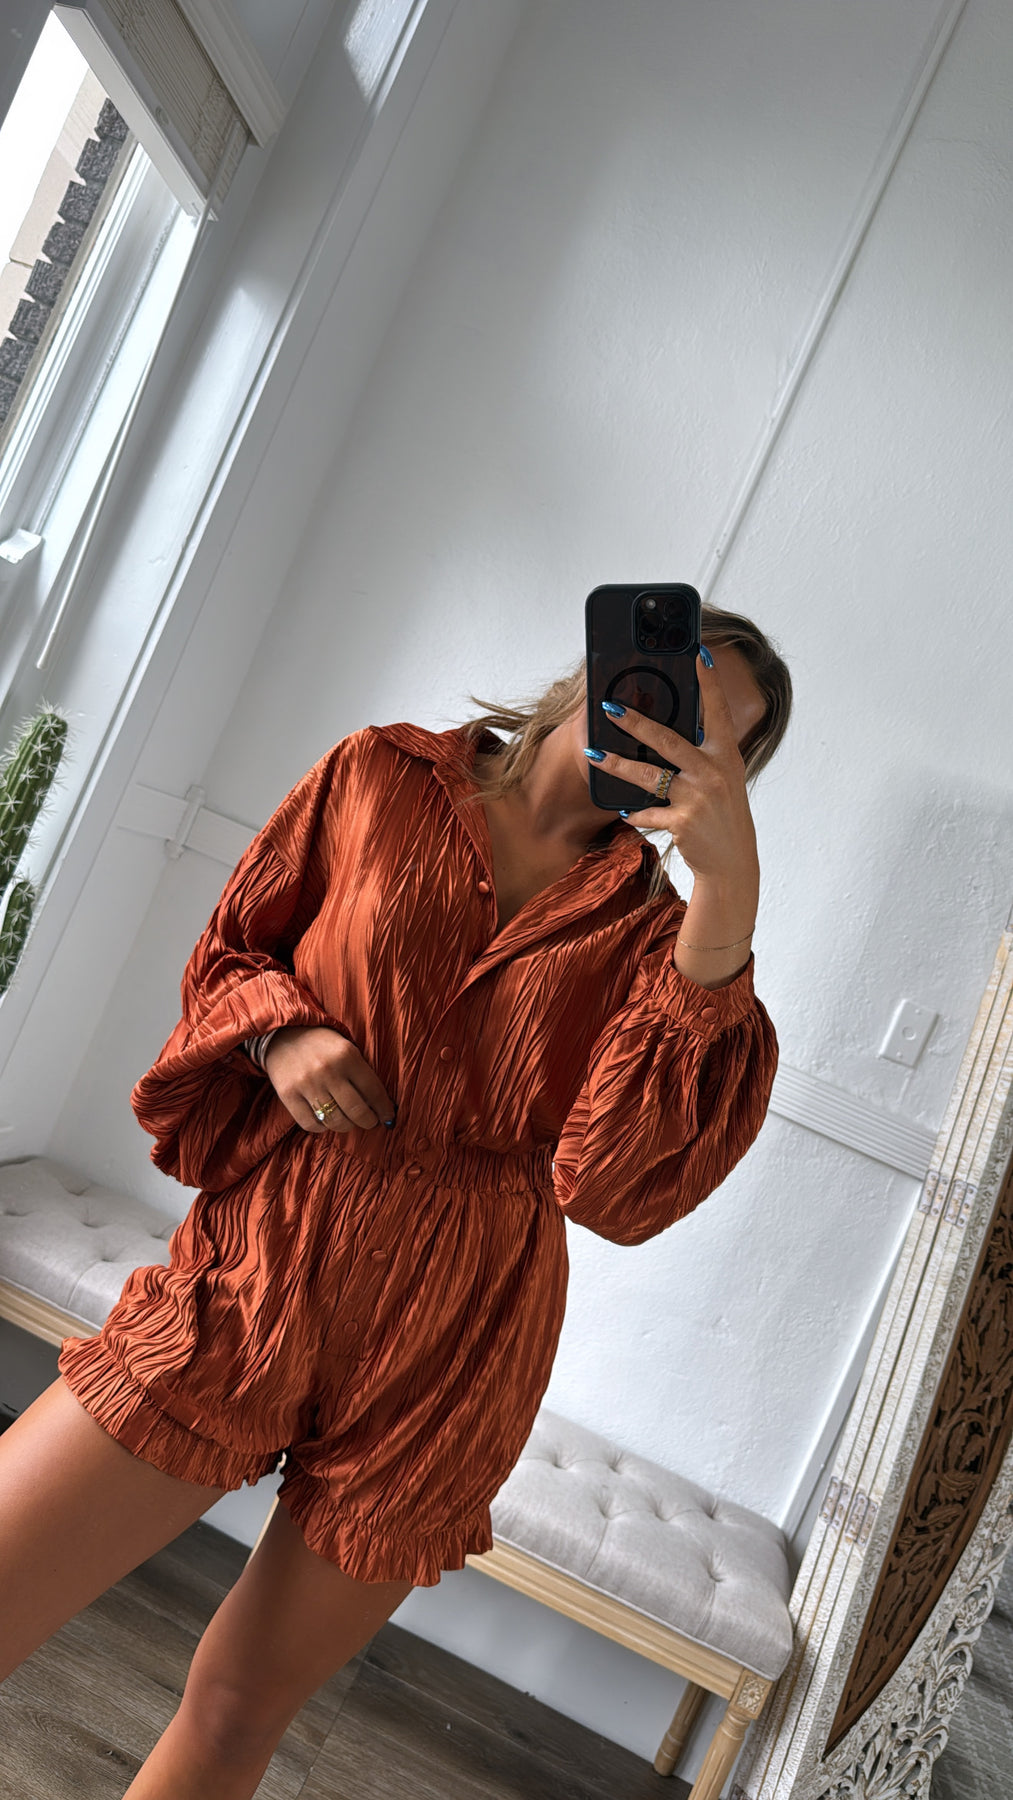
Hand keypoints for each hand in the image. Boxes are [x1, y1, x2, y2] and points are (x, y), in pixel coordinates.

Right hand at [263, 1026, 395, 1133]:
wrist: (283, 1033)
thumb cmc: (322, 1044)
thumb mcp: (347, 1048)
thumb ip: (362, 1073)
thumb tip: (381, 1107)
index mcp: (347, 1055)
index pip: (374, 1090)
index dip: (384, 1109)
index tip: (388, 1118)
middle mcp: (328, 1070)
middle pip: (357, 1110)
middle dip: (368, 1121)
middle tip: (370, 1121)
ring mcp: (307, 1083)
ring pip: (336, 1121)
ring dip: (347, 1125)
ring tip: (348, 1120)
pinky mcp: (288, 1094)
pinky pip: (311, 1124)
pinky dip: (323, 1127)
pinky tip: (326, 1120)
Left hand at [598, 652, 758, 892]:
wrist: (732, 861)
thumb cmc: (723, 814)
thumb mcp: (721, 778)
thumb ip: (700, 755)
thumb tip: (663, 733)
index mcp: (725, 755)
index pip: (718, 711)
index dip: (710, 682)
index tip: (700, 652)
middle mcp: (713, 772)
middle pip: (667, 740)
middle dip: (635, 722)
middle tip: (609, 707)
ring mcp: (697, 797)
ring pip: (648, 775)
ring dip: (617, 764)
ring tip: (594, 754)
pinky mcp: (682, 822)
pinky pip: (647, 811)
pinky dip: (635, 812)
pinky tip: (624, 811)